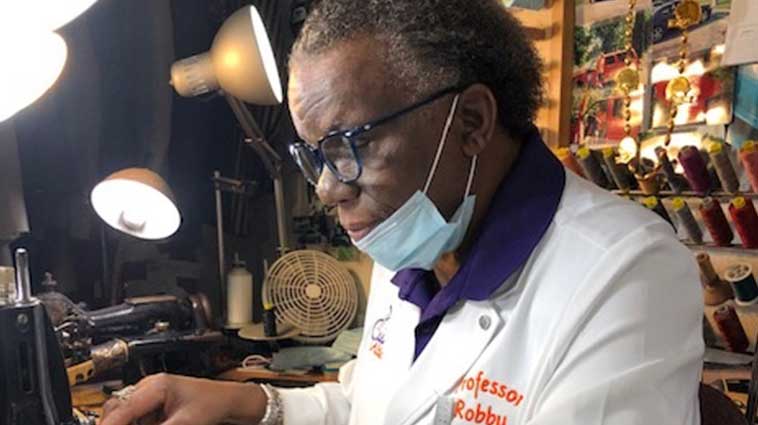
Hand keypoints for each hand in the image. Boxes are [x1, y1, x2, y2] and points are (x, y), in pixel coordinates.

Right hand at [101, 373, 266, 424]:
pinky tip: (151, 423)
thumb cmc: (214, 403)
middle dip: (114, 422)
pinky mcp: (155, 406)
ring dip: (126, 422)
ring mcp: (151, 396)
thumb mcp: (185, 422)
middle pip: (116, 410)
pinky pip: (137, 419)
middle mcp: (150, 387)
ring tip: (157, 421)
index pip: (121, 409)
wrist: (231, 402)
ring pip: (124, 415)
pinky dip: (137, 423)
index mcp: (156, 385)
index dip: (109, 424)